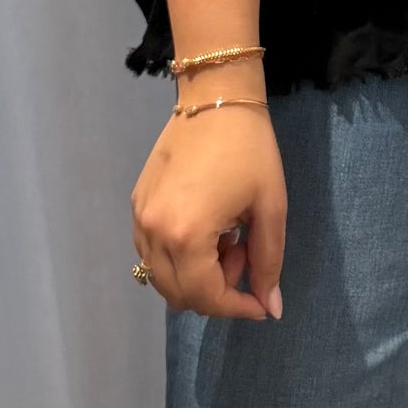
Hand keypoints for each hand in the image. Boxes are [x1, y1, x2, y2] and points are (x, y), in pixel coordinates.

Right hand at [130, 103, 286, 319]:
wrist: (216, 98)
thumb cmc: (250, 149)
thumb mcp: (270, 207)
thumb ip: (268, 263)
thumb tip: (271, 309)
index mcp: (186, 235)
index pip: (206, 297)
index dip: (237, 307)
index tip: (261, 302)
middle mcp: (153, 232)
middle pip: (179, 295)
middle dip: (218, 290)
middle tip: (244, 251)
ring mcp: (140, 218)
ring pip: (162, 278)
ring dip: (196, 275)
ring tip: (226, 237)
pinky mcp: (136, 203)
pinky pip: (151, 252)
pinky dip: (178, 257)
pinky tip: (205, 227)